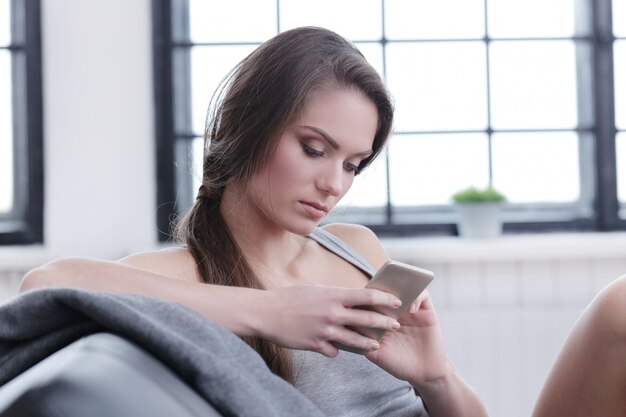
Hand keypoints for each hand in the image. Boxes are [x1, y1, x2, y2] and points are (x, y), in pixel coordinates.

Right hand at [258, 284, 402, 356]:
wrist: (264, 313)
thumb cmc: (288, 297)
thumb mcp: (313, 289)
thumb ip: (332, 294)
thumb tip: (347, 297)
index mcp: (332, 295)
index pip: (366, 296)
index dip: (384, 299)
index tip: (397, 301)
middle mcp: (332, 313)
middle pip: (366, 319)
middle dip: (384, 323)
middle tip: (395, 325)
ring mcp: (324, 331)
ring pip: (355, 340)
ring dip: (368, 343)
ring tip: (376, 344)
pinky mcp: (315, 345)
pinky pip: (333, 350)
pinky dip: (334, 349)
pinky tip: (334, 348)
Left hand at [365, 290, 449, 387]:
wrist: (422, 374)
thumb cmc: (397, 363)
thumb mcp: (375, 353)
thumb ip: (362, 340)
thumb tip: (347, 327)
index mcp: (380, 318)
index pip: (371, 299)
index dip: (364, 296)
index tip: (358, 299)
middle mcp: (394, 311)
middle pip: (387, 289)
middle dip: (381, 288)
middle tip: (377, 293)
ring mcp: (410, 310)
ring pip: (405, 287)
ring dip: (400, 289)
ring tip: (396, 302)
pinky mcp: (427, 311)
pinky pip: (423, 295)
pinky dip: (417, 297)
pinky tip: (411, 310)